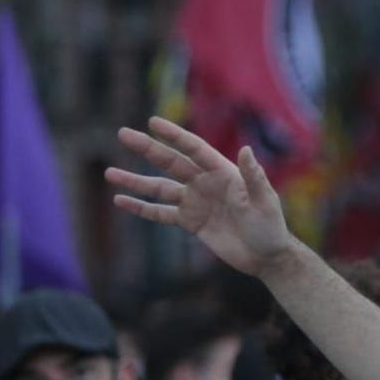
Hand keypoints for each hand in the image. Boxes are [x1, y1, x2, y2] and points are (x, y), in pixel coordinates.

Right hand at [107, 118, 297, 275]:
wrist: (267, 256)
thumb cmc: (271, 226)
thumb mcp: (265, 201)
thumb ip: (254, 177)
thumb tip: (246, 149)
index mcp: (224, 172)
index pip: (194, 149)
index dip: (175, 136)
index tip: (153, 122)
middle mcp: (206, 182)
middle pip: (171, 162)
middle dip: (147, 148)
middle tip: (122, 133)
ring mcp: (195, 201)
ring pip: (159, 187)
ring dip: (135, 180)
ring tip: (109, 172)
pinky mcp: (190, 222)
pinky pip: (161, 213)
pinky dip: (141, 207)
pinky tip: (121, 200)